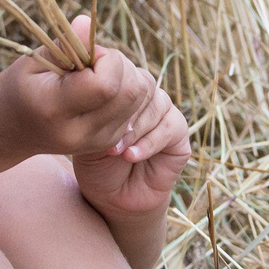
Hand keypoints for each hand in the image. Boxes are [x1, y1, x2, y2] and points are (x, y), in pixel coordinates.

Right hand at [0, 17, 156, 160]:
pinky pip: (139, 108)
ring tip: (98, 73)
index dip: (106, 59)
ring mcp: (100, 142)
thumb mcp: (34, 61)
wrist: (13, 130)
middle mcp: (82, 133)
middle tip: (95, 60)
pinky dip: (128, 90)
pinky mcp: (112, 142)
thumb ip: (66, 43)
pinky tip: (103, 89)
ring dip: (128, 76)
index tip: (87, 53)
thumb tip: (86, 21)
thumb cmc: (22, 87)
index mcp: (55, 111)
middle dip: (121, 65)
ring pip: (141, 99)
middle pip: (131, 92)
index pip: (106, 85)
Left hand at [69, 64, 190, 218]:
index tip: (94, 111)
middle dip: (124, 111)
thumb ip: (96, 108)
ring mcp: (164, 114)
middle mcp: (146, 97)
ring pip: (158, 104)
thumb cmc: (95, 164)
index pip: (123, 70)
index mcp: (123, 90)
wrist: (112, 199)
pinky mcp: (180, 136)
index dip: (111, 88)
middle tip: (107, 136)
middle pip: (143, 85)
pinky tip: (131, 156)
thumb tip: (97, 85)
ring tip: (116, 150)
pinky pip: (171, 127)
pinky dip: (150, 142)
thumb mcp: (88, 134)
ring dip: (136, 129)